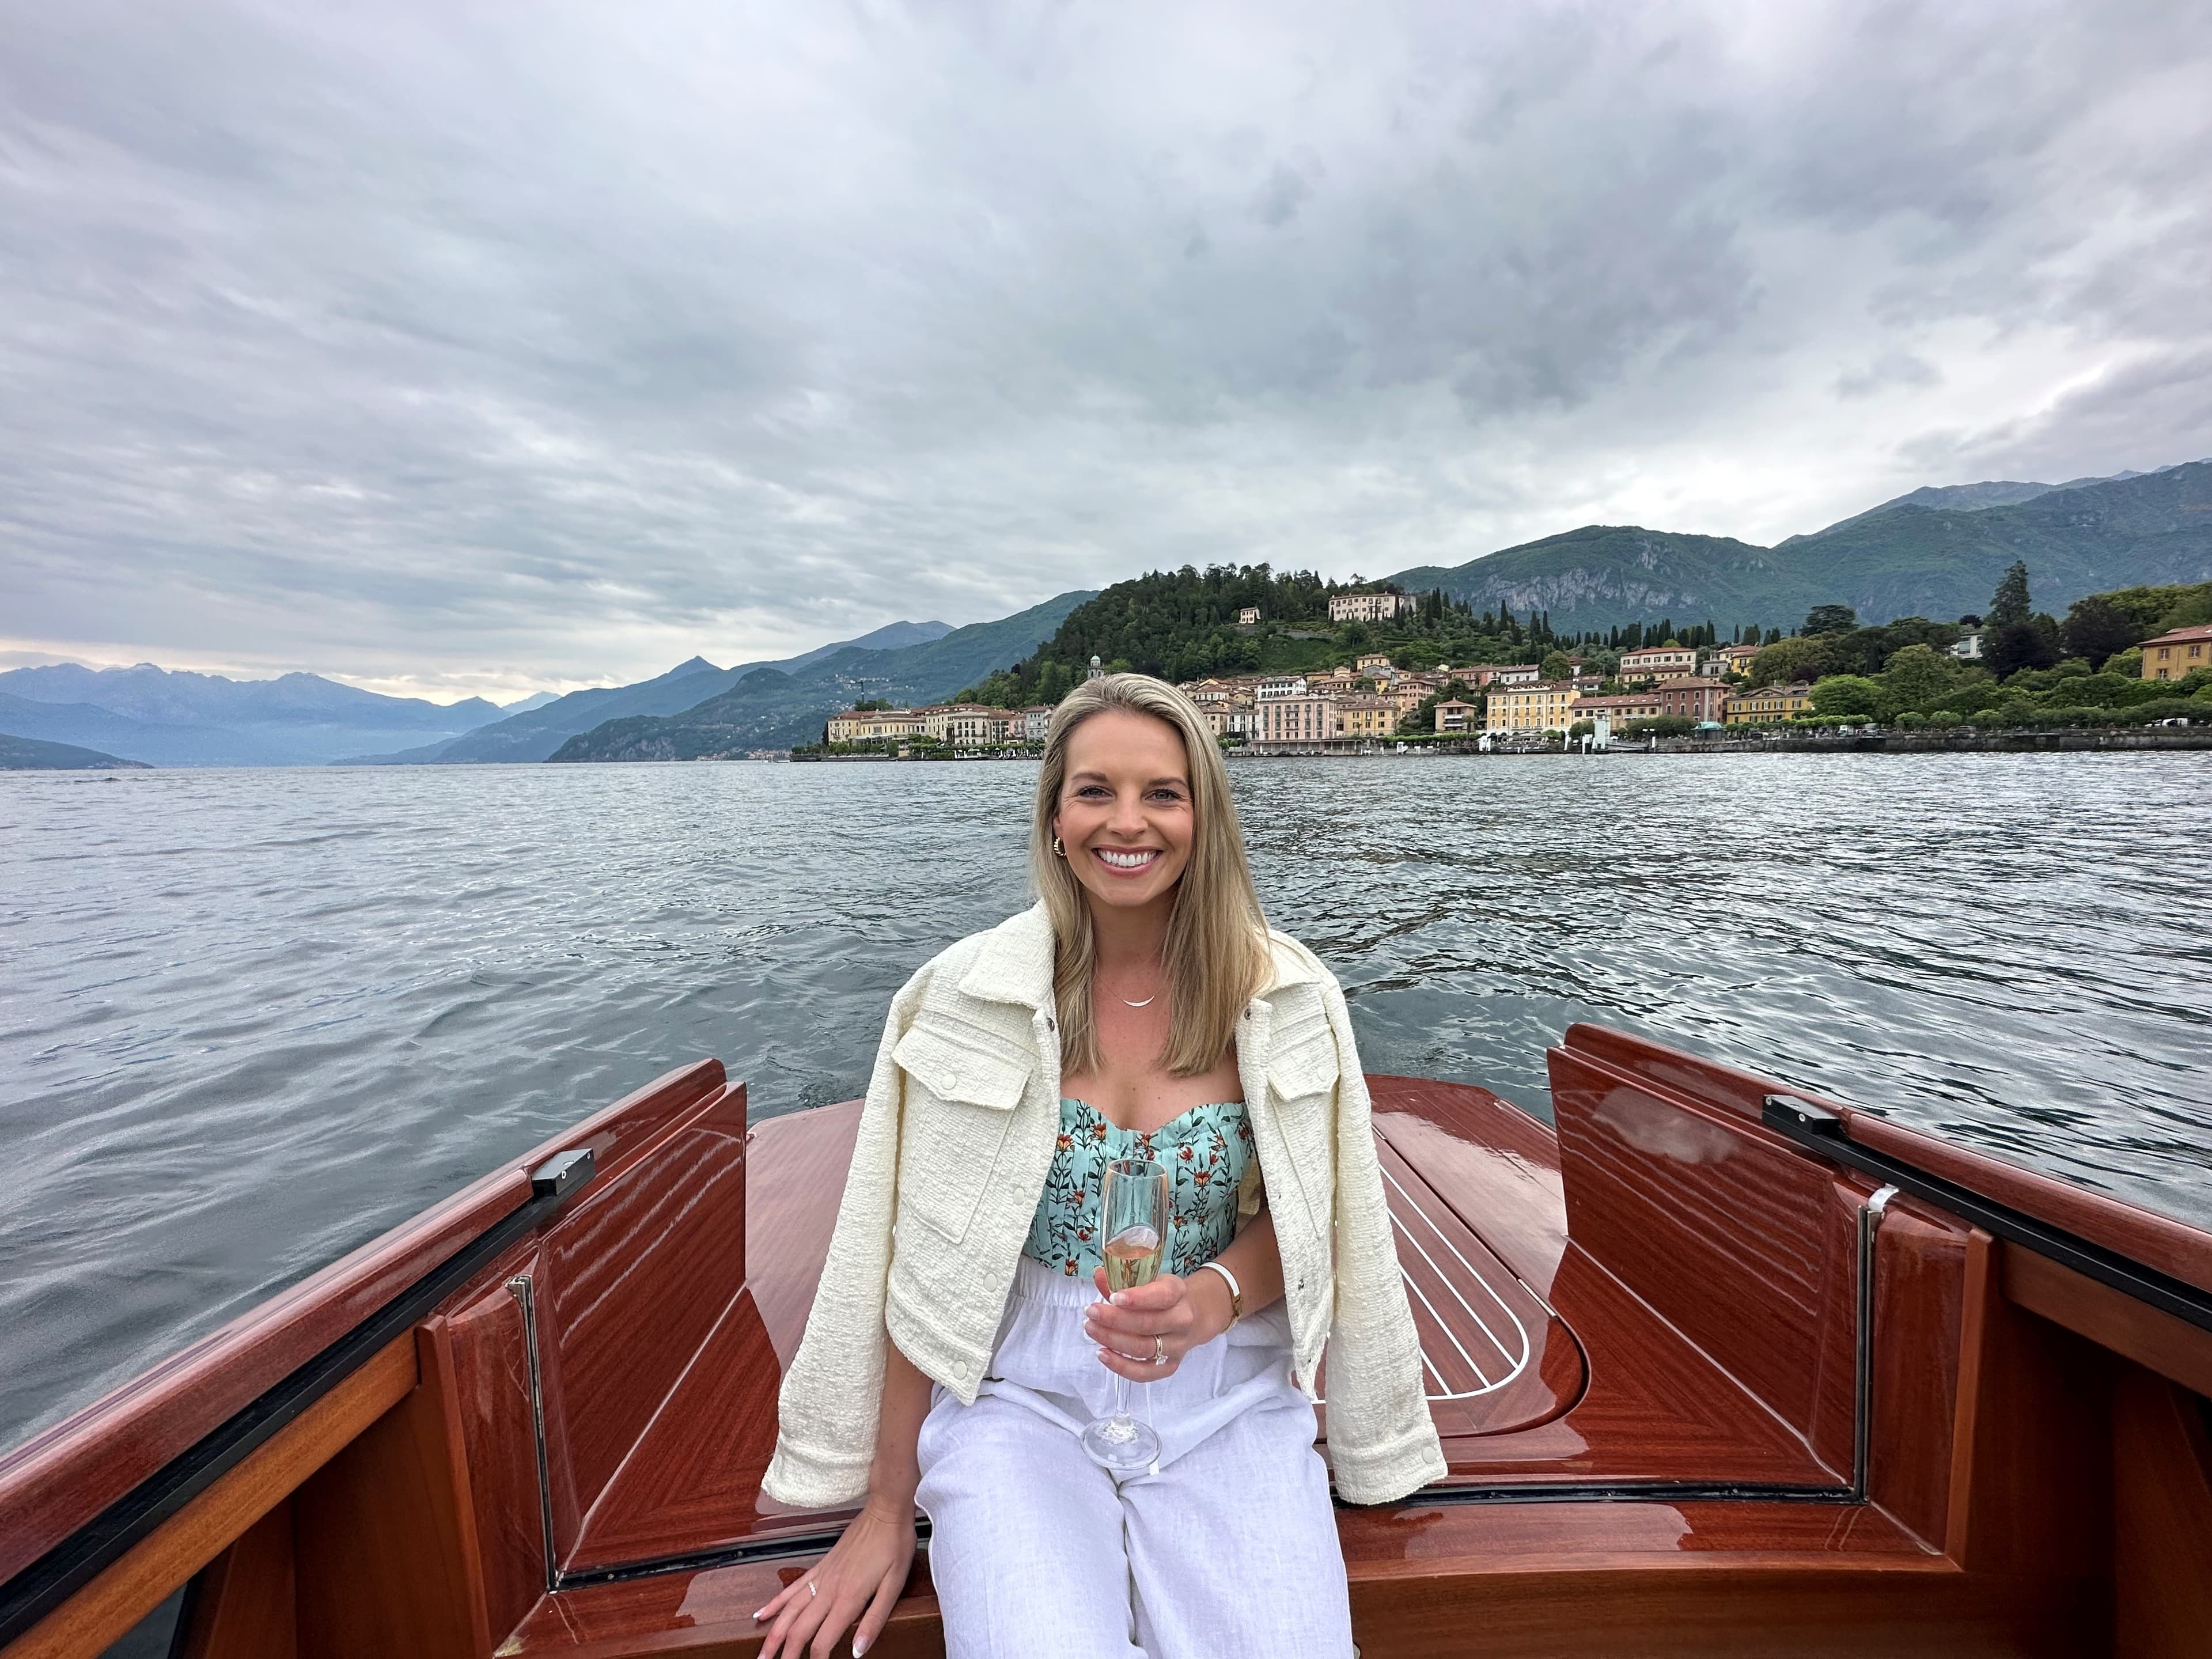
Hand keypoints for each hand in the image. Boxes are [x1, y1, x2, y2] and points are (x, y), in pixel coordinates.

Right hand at [753, 1493, 914, 1658]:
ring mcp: (821, 1577)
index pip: (822, 1641)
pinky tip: (761, 1615)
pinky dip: (775, 1603)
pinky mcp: (819, 1567)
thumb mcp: (894, 1585)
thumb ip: (874, 1620)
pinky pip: (791, 1588)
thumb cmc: (894, 1547)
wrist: (885, 1511)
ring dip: (773, 1635)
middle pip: (799, 1630)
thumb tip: (857, 1652)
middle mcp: (829, 1590)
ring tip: (762, 1655)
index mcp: (848, 1599)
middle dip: (786, 1654)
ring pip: (789, 1612)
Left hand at [1085, 1267, 1231, 1380]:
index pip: (1161, 1297)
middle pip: (1147, 1324)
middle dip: (1114, 1319)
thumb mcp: (1148, 1280)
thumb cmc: (1162, 1296)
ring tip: (1090, 1329)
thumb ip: (1122, 1280)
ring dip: (1112, 1340)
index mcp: (1178, 1292)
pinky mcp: (1170, 1366)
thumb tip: (1098, 1275)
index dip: (1137, 1298)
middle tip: (1090, 1312)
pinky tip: (1102, 1354)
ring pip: (1142, 1348)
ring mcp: (1178, 1346)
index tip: (1113, 1298)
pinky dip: (1121, 1366)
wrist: (1192, 1317)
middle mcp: (1182, 1320)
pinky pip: (1144, 1373)